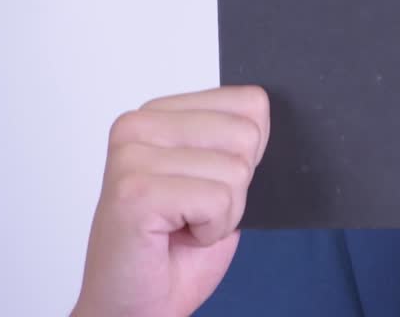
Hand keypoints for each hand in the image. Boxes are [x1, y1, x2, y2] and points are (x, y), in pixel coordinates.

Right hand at [73, 86, 269, 316]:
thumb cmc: (176, 250)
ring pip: (236, 170)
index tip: (209, 184)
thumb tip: (267, 116)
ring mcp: (132, 156)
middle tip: (194, 213)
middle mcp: (139, 126)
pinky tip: (174, 238)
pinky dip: (209, 231)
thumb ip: (237, 142)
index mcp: (160, 113)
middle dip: (236, 187)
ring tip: (182, 227)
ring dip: (222, 213)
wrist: (134, 308)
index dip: (249, 155)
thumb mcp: (221, 179)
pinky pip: (218, 200)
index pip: (251, 103)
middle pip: (247, 135)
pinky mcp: (135, 192)